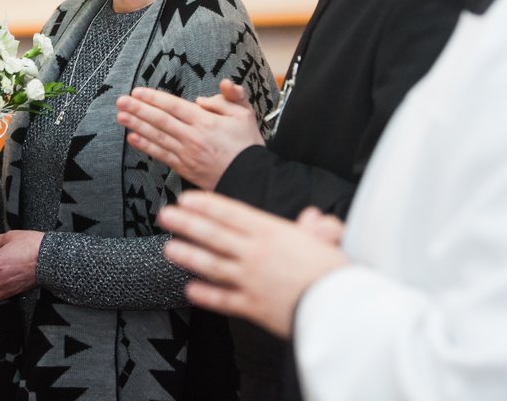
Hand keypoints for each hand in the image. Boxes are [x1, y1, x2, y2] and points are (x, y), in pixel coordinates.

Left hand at [118, 79, 263, 189]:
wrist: (251, 178)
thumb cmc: (247, 144)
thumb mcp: (245, 114)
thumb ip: (230, 97)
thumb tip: (209, 93)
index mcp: (206, 121)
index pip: (174, 106)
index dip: (154, 98)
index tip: (137, 92)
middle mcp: (192, 137)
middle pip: (161, 120)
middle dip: (139, 110)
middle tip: (121, 101)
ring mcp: (186, 154)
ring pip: (157, 136)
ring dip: (137, 125)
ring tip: (121, 116)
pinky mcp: (184, 168)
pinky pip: (161, 155)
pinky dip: (146, 146)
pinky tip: (133, 138)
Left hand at [158, 191, 349, 337]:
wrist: (340, 306)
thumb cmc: (336, 272)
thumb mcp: (327, 241)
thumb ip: (315, 228)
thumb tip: (314, 218)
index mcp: (272, 231)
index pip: (230, 213)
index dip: (205, 205)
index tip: (186, 199)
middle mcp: (255, 253)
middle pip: (213, 234)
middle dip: (187, 223)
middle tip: (165, 216)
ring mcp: (250, 280)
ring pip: (211, 264)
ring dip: (188, 255)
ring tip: (169, 249)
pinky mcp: (252, 306)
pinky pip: (222, 299)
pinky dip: (205, 294)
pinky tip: (190, 289)